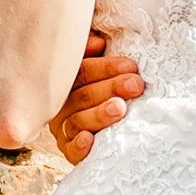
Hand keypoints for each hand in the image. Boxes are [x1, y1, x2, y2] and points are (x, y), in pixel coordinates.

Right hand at [49, 31, 144, 163]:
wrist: (110, 126)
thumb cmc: (107, 85)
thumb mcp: (101, 65)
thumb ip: (94, 52)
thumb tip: (98, 43)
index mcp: (66, 80)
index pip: (82, 71)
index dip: (106, 68)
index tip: (130, 66)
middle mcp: (61, 104)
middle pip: (82, 96)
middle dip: (111, 88)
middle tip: (134, 85)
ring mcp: (64, 129)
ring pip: (77, 121)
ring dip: (99, 114)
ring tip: (120, 108)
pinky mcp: (70, 151)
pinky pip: (71, 151)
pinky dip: (79, 146)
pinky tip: (89, 139)